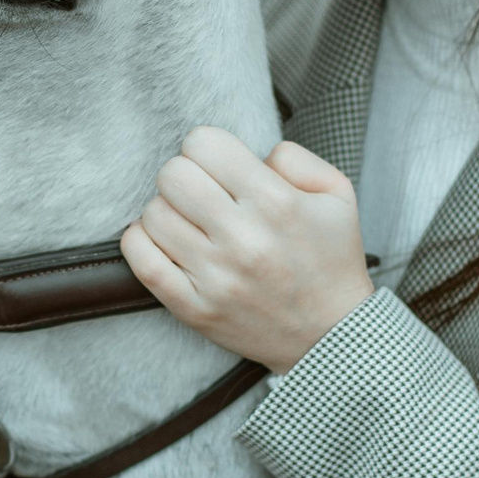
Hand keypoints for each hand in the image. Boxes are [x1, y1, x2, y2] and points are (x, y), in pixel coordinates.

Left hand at [119, 127, 374, 373]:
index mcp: (276, 203)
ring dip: (167, 210)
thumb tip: (249, 153)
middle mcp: (243, 239)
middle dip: (185, 175)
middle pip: (172, 175)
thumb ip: (294, 157)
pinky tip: (163, 239)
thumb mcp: (337, 194)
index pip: (204, 144)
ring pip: (153, 215)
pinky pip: (142, 262)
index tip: (217, 165)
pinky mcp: (194, 309)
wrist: (331, 334)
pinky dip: (141, 242)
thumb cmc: (330, 259)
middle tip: (202, 192)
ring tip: (190, 221)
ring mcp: (216, 277)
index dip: (207, 147)